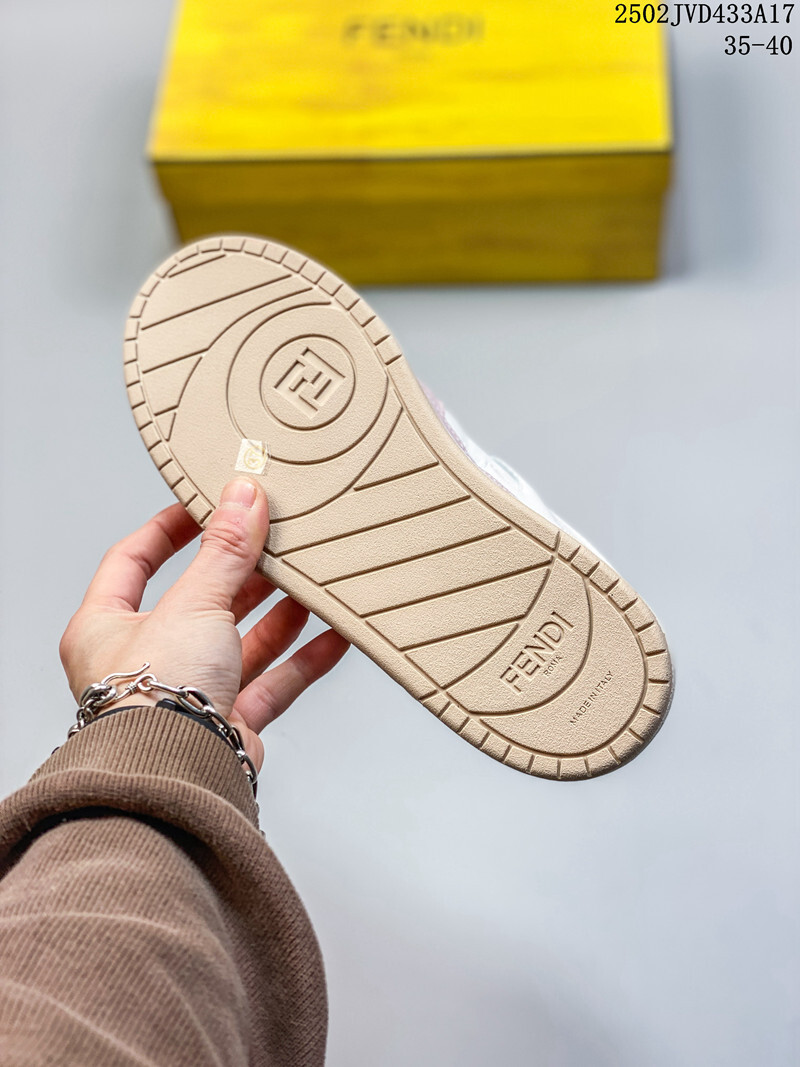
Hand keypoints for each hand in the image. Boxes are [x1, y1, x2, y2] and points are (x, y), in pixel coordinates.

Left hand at [59, 477, 348, 770]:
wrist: (177, 776)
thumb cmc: (153, 699)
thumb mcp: (194, 602)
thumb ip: (224, 551)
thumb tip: (241, 498)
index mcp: (106, 628)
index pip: (132, 562)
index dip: (169, 530)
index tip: (205, 507)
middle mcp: (145, 662)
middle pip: (198, 601)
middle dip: (241, 573)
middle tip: (272, 541)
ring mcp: (188, 694)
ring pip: (240, 642)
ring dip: (278, 613)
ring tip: (309, 581)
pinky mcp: (227, 724)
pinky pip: (272, 683)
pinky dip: (303, 660)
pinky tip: (332, 636)